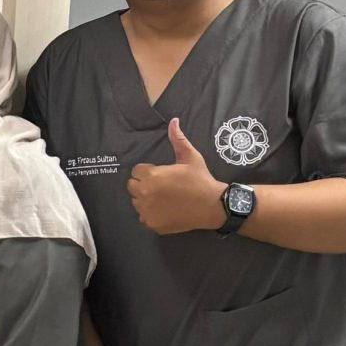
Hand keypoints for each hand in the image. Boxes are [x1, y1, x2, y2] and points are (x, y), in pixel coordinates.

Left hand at [127, 117, 226, 236]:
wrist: (212, 206)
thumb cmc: (200, 179)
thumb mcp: (190, 157)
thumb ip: (178, 140)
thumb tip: (174, 120)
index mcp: (151, 176)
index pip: (137, 171)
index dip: (149, 171)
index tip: (162, 175)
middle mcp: (144, 193)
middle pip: (133, 186)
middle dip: (144, 184)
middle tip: (162, 186)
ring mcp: (147, 211)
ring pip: (137, 202)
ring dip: (145, 199)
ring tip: (164, 198)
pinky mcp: (151, 224)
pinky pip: (143, 217)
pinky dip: (151, 215)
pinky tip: (165, 210)